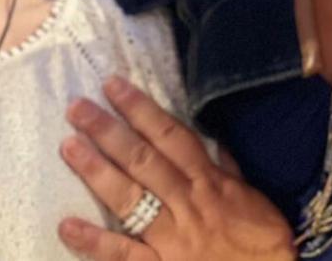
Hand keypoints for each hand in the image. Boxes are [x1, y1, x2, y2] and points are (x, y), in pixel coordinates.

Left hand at [58, 76, 294, 260]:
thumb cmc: (264, 244)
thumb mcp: (253, 198)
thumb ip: (228, 171)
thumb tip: (214, 141)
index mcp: (210, 182)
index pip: (170, 136)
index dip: (141, 109)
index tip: (114, 86)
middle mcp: (187, 204)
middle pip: (143, 160)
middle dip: (108, 131)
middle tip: (77, 107)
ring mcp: (172, 238)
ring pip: (130, 199)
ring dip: (97, 171)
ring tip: (69, 146)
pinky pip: (124, 255)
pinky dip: (95, 242)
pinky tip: (67, 226)